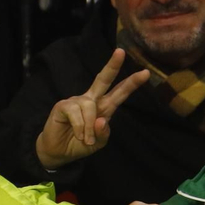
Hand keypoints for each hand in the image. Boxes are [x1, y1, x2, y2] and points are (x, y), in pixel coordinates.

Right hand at [34, 49, 151, 169]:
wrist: (58, 152)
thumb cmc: (79, 144)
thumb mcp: (98, 143)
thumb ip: (103, 133)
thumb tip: (101, 120)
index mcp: (104, 107)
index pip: (119, 93)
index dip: (132, 83)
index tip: (146, 73)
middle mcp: (91, 100)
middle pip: (103, 80)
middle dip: (112, 66)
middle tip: (121, 52)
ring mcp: (77, 101)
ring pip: (90, 107)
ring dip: (89, 127)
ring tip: (86, 139)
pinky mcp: (63, 106)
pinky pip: (76, 114)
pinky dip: (79, 128)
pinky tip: (77, 135)